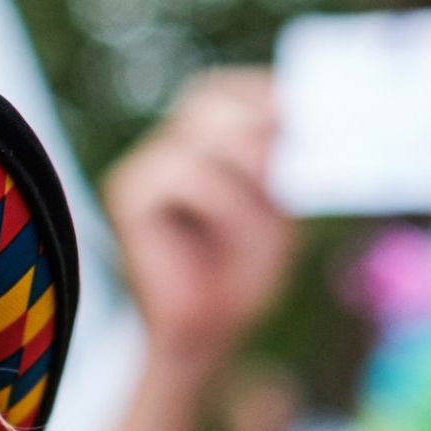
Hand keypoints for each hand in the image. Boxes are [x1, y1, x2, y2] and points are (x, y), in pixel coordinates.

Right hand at [104, 70, 293, 374]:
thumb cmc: (240, 276)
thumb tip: (291, 114)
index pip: (224, 91)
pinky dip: (221, 204)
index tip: (302, 119)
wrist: (202, 338)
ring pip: (204, 138)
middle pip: (208, 99)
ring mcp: (142, 170)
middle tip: (287, 167)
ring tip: (259, 231)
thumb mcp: (275, 207)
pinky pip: (185, 174)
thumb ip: (278, 160)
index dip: (263, 94)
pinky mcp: (128, 196)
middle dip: (258, 126)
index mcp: (197, 146)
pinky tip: (222, 240)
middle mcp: (164, 149)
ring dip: (247, 181)